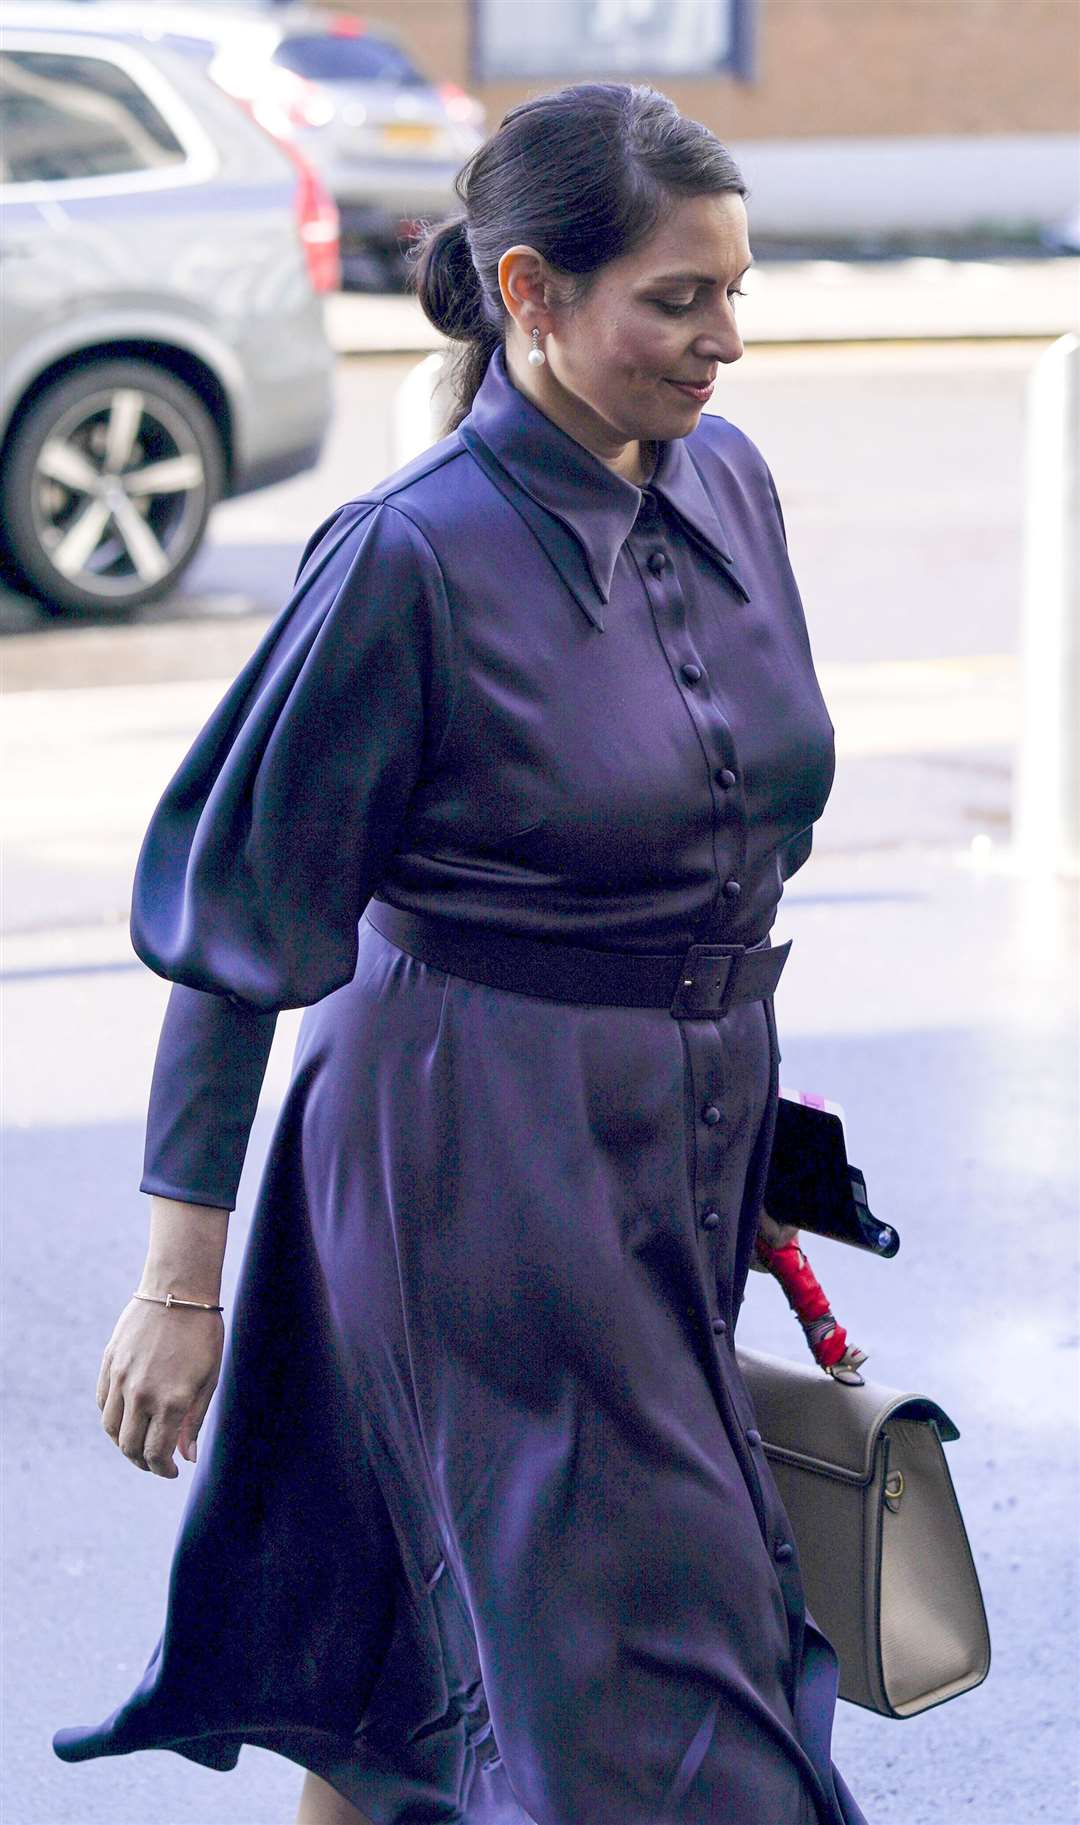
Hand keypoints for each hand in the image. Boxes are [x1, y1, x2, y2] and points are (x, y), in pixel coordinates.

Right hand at [97, 1297, 222, 1477]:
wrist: (177, 1290)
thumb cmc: (202, 1334)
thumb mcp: (208, 1379)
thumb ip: (194, 1421)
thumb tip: (187, 1458)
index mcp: (171, 1401)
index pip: (156, 1454)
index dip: (162, 1470)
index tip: (171, 1472)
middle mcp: (141, 1394)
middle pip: (129, 1447)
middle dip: (142, 1461)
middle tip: (156, 1461)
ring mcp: (121, 1378)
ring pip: (111, 1428)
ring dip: (123, 1442)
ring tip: (139, 1441)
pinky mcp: (108, 1363)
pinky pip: (102, 1403)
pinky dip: (112, 1417)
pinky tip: (128, 1415)